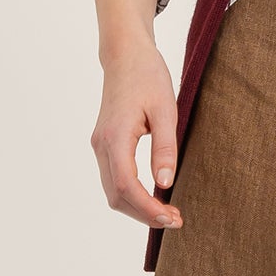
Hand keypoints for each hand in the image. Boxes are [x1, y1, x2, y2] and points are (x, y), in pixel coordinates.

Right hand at [89, 0, 182, 227]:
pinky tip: (153, 197)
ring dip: (137, 208)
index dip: (148, 208)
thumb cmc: (148, 77)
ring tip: (167, 213)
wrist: (125, 55)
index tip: (172, 217)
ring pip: (112, 191)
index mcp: (115, 136)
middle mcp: (102, 145)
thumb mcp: (166, 109)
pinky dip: (131, 195)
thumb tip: (166, 184)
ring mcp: (100, 146)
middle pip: (116, 195)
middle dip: (144, 214)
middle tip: (176, 220)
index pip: (126, 186)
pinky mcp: (104, 145)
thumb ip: (165, 147)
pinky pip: (113, 180)